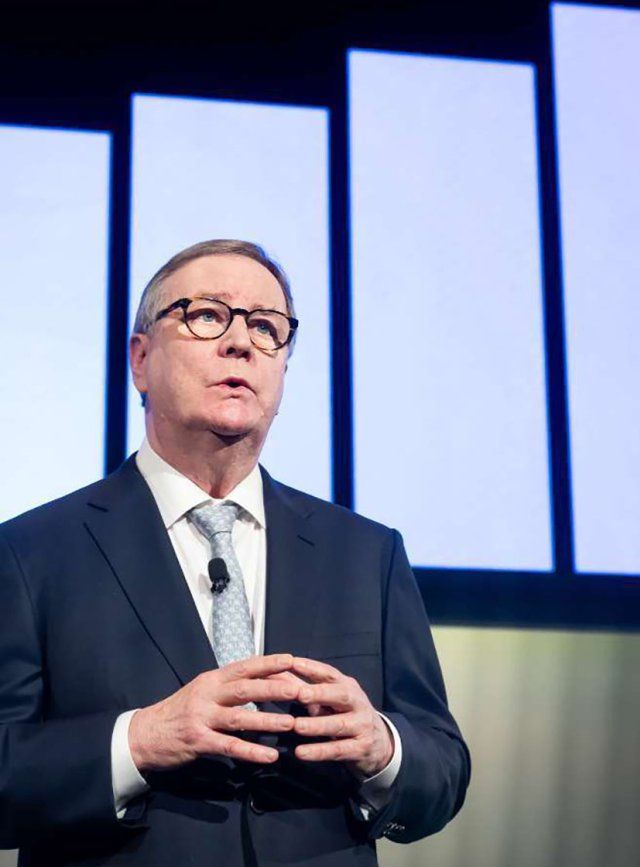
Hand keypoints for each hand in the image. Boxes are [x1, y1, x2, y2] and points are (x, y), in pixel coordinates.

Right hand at [128, 654, 297, 772]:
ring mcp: (202, 718)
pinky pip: (229, 746)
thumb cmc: (179, 711)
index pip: (244, 666)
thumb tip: (261, 681)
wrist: (144, 734)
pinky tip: (269, 755)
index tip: (291, 660)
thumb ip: (227, 687)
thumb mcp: (202, 691)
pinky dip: (251, 751)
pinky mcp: (198, 741)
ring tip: (291, 724)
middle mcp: (207, 694)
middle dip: (274, 688)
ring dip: (268, 720)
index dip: (268, 663)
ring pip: (240, 717)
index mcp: (211, 679)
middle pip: (245, 688)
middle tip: (299, 690)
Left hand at [289, 657, 393, 777]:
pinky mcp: (360, 748)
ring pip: (339, 725)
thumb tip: (275, 673)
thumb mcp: (329, 699)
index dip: (312, 668)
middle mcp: (357, 703)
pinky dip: (319, 751)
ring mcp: (361, 726)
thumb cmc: (346, 714)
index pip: (330, 674)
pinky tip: (301, 752)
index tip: (292, 663)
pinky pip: (338, 750)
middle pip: (340, 695)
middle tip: (300, 694)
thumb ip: (302, 687)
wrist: (378, 744)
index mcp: (347, 686)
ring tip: (296, 726)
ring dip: (317, 725)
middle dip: (320, 693)